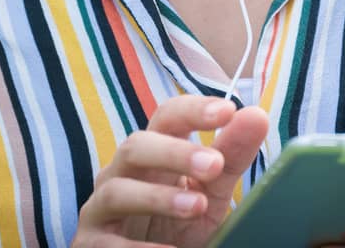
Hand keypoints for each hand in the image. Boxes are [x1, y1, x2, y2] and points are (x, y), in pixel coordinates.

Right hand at [72, 94, 269, 247]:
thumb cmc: (180, 225)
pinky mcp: (89, 243)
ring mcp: (100, 208)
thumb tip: (256, 115)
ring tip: (196, 208)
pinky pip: (108, 242)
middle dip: (174, 153)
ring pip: (116, 190)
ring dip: (157, 197)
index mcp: (151, 153)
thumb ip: (230, 158)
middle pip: (135, 146)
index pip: (165, 118)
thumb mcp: (210, 194)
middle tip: (214, 165)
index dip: (193, 110)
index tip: (228, 111)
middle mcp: (120, 173)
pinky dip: (139, 247)